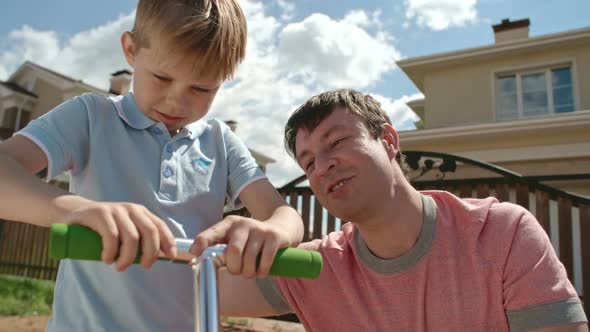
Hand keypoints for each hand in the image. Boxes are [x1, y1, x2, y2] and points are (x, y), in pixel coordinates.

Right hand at [60, 201, 176, 270]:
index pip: (160, 226)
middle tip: (144, 266)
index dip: (168, 241)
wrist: (75, 213)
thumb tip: (153, 259)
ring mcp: (116, 210)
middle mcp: (131, 209)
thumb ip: (137, 240)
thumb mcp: (124, 231)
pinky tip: (107, 259)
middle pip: (150, 232)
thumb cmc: (103, 228)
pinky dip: (111, 251)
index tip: (171, 256)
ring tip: (120, 266)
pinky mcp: (100, 213)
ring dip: (128, 257)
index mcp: (141, 213)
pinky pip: (111, 235)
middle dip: (150, 252)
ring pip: (132, 237)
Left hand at [190, 215, 290, 277]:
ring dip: (248, 272)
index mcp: (228, 224)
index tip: (194, 253)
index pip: (212, 233)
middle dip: (234, 268)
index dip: (202, 242)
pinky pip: (265, 261)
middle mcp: (243, 223)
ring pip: (249, 259)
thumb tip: (197, 262)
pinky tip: (261, 271)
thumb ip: (219, 249)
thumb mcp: (234, 238)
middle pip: (233, 252)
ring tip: (250, 272)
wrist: (280, 228)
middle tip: (237, 271)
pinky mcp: (273, 237)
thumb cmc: (250, 240)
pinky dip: (261, 272)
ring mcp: (259, 229)